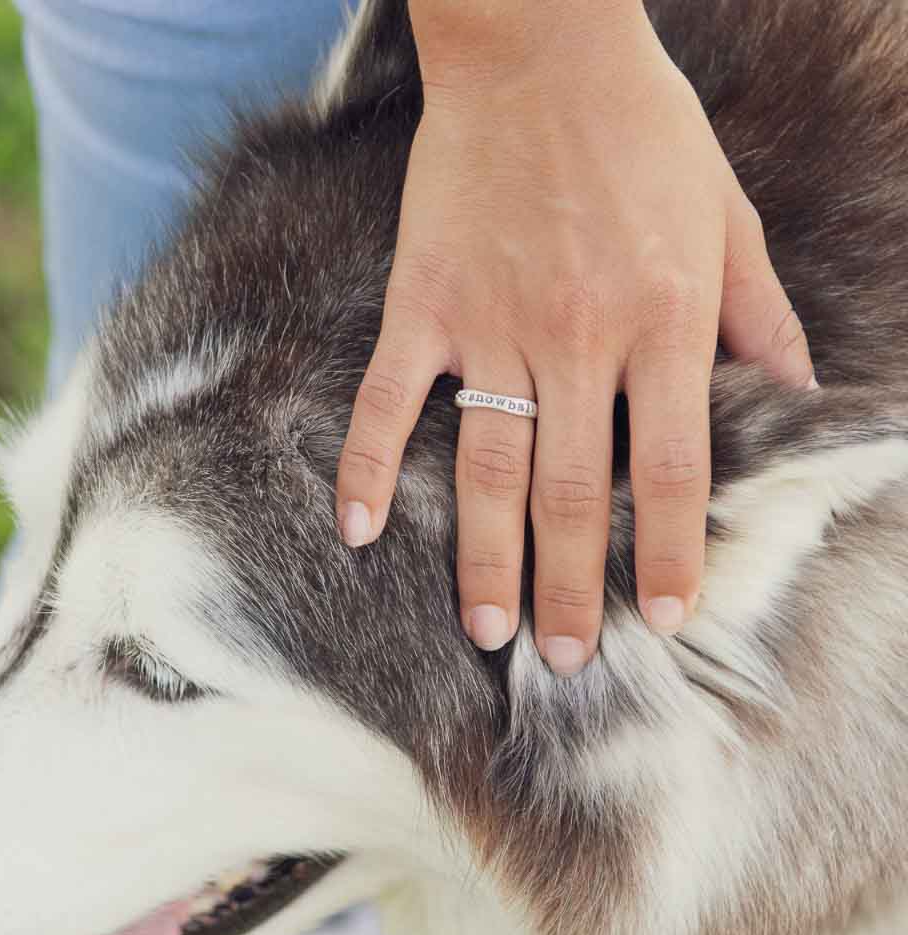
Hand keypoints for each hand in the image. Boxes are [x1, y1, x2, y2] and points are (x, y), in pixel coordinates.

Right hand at [335, 0, 813, 673]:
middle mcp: (577, 338)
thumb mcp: (726, 215)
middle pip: (572, 489)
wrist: (538, 48)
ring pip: (486, 465)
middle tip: (568, 659)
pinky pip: (387, 399)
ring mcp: (490, 325)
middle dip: (571, 585)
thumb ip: (755, 313)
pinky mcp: (424, 305)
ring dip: (484, 557)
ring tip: (486, 629)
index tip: (665, 615)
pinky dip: (369, 465)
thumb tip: (793, 392)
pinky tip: (356, 532)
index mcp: (661, 320)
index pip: (670, 465)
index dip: (668, 549)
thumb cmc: (642, 130)